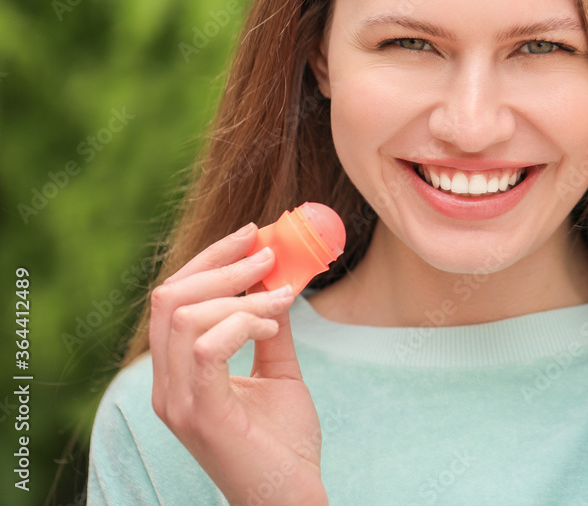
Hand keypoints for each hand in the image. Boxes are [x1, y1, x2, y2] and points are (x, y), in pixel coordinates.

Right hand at [150, 223, 327, 504]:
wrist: (291, 498)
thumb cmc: (284, 443)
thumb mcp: (278, 371)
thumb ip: (270, 328)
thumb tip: (277, 280)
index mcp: (178, 373)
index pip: (172, 299)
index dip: (209, 260)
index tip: (251, 236)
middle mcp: (167, 385)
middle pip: (169, 297)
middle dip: (221, 264)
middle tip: (268, 255)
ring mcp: (179, 401)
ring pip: (184, 315)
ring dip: (238, 295)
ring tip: (280, 302)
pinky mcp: (201, 414)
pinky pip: (207, 347)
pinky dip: (243, 321)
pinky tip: (273, 326)